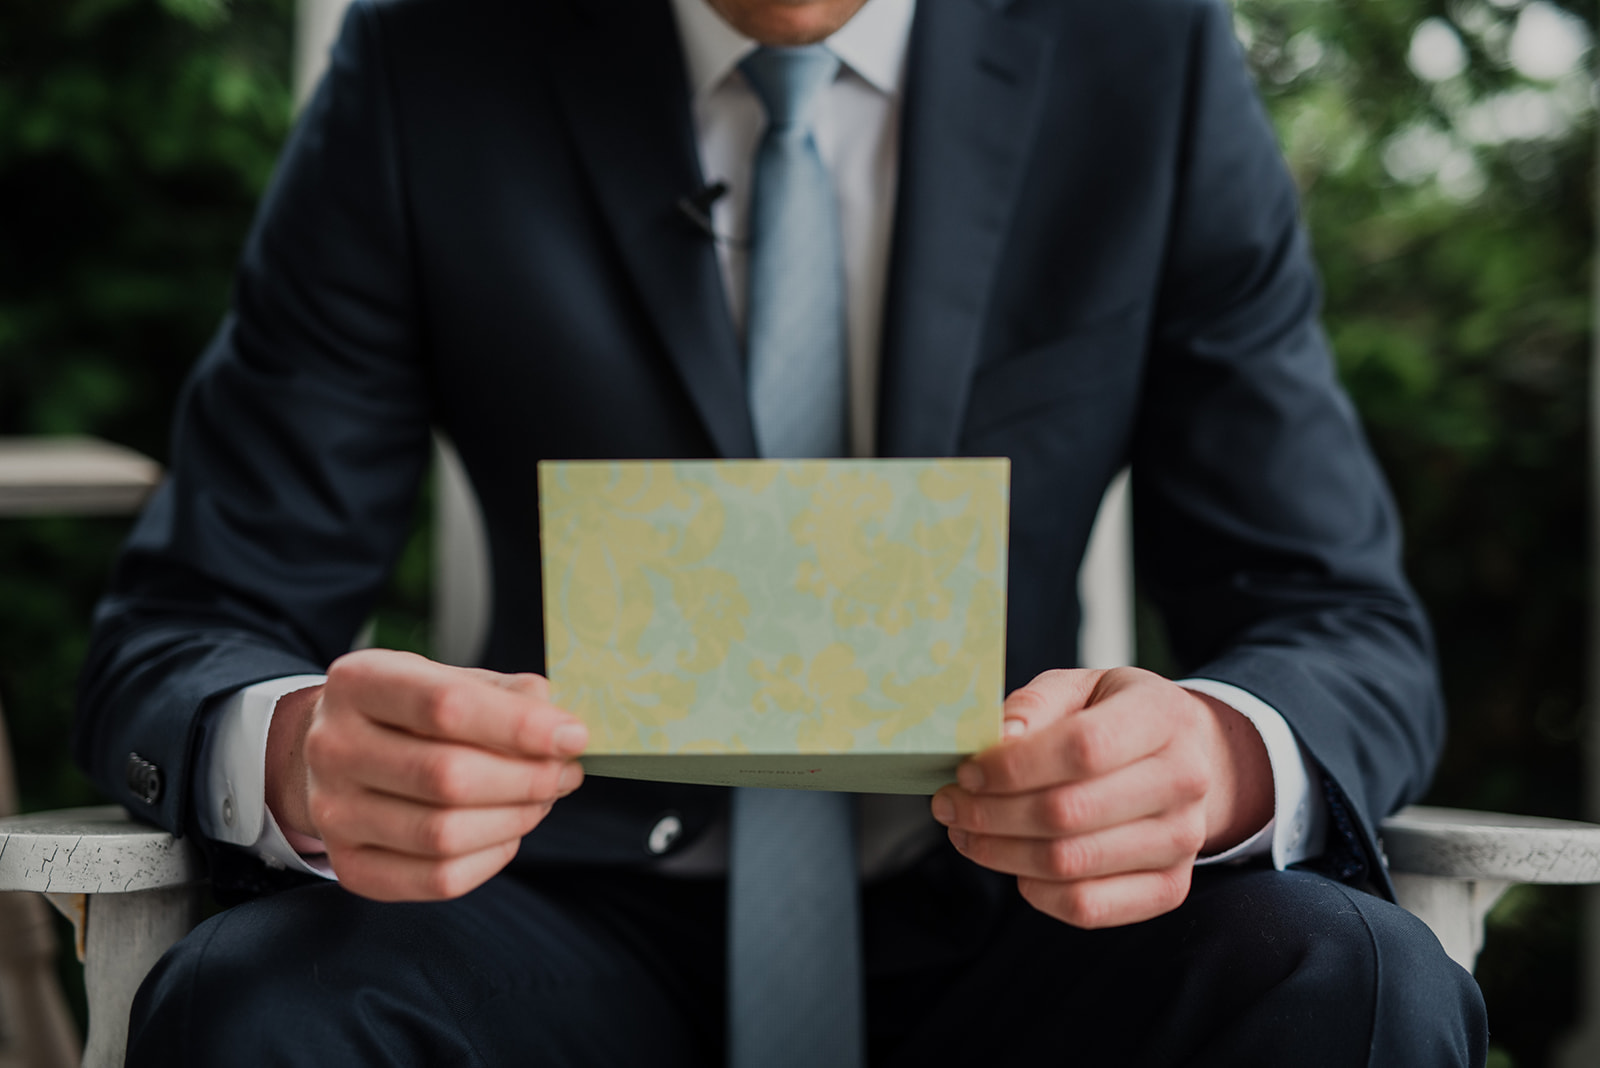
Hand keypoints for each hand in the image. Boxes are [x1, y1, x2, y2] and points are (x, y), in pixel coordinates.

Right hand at [264, 649, 587, 901]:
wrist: (340, 752)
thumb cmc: (411, 711)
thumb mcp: (448, 678)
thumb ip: (504, 694)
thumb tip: (558, 724)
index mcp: (359, 682)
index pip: (446, 706)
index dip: (520, 726)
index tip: (573, 736)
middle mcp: (333, 747)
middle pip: (447, 777)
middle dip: (526, 778)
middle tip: (566, 771)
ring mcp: (334, 812)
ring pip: (443, 834)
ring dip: (515, 819)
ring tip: (543, 797)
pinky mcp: (350, 866)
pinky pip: (437, 879)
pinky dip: (491, 858)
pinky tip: (509, 831)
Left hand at [930, 667, 1272, 928]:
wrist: (1188, 757)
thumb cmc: (1116, 717)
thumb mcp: (1079, 688)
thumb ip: (1035, 706)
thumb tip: (997, 739)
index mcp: (1161, 717)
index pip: (1082, 749)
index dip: (1012, 766)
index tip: (966, 772)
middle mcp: (1183, 781)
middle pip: (1068, 813)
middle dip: (990, 813)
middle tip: (949, 804)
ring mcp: (1182, 841)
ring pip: (1070, 864)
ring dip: (1000, 853)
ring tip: (967, 831)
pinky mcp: (1170, 888)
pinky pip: (1087, 907)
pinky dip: (1035, 891)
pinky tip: (1013, 863)